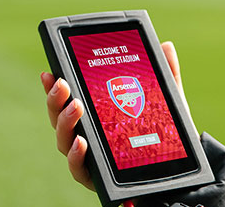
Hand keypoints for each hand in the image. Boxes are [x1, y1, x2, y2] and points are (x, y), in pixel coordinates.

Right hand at [40, 41, 187, 190]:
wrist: (174, 172)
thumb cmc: (160, 135)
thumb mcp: (164, 102)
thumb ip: (164, 75)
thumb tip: (166, 46)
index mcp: (92, 115)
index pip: (66, 98)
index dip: (53, 86)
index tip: (50, 71)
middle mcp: (83, 134)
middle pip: (58, 117)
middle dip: (55, 99)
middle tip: (63, 84)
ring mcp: (86, 156)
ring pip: (63, 140)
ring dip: (65, 122)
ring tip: (76, 107)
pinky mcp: (95, 178)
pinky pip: (78, 169)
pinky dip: (75, 156)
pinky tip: (81, 143)